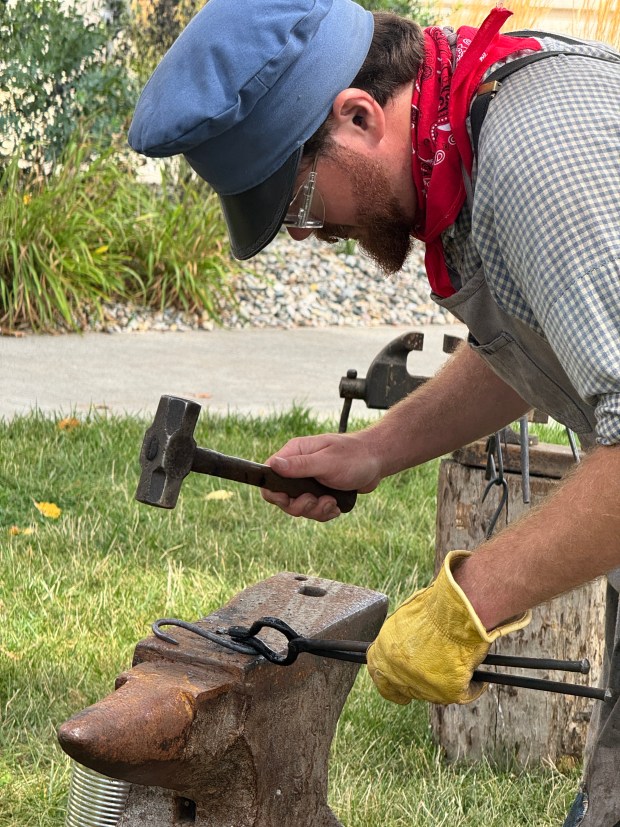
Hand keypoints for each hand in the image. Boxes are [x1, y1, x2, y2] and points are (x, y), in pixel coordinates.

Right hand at [261, 432, 383, 520]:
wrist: (378, 460)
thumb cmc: (354, 456)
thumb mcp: (327, 461)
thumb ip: (300, 465)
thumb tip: (273, 465)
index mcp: (295, 453)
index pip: (269, 475)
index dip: (274, 492)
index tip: (288, 499)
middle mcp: (298, 467)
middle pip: (282, 497)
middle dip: (300, 505)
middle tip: (315, 500)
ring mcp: (309, 481)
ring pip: (300, 507)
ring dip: (316, 510)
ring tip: (332, 502)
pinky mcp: (320, 492)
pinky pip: (314, 510)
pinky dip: (325, 512)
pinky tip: (337, 505)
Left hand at [366, 551, 530, 704]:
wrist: (456, 609)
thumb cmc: (435, 606)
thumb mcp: (407, 619)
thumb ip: (403, 638)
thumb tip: (409, 646)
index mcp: (384, 650)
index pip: (378, 674)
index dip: (388, 680)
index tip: (396, 684)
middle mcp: (398, 671)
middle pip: (404, 687)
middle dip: (416, 684)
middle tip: (432, 679)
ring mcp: (423, 685)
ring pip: (434, 693)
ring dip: (444, 683)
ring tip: (459, 666)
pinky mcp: (449, 692)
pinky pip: (464, 693)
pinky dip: (473, 686)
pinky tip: (479, 677)